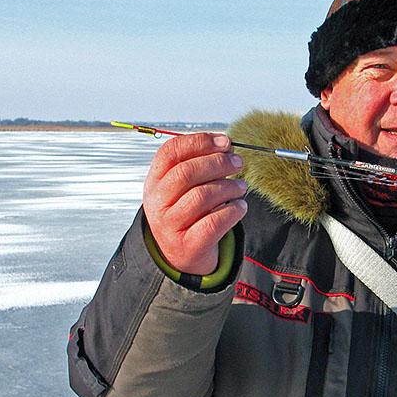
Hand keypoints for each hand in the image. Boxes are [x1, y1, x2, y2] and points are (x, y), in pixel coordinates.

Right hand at [142, 133, 247, 274]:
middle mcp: (158, 202)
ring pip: (201, 196)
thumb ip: (199, 166)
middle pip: (186, 172)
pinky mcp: (187, 245)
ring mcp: (170, 225)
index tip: (225, 141)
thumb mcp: (183, 188)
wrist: (178, 255)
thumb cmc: (186, 214)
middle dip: (218, 163)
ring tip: (241, 186)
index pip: (170, 152)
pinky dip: (232, 211)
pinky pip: (213, 223)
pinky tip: (240, 206)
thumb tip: (226, 145)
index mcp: (155, 181)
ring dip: (228, 187)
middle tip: (238, 162)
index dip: (200, 142)